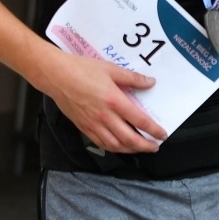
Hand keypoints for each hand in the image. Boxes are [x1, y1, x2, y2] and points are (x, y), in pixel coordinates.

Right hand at [39, 52, 163, 152]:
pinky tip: (119, 146)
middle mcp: (105, 117)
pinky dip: (113, 148)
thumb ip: (132, 78)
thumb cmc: (81, 69)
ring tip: (140, 148)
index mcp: (114, 101)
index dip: (154, 130)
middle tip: (155, 147)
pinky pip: (101, 143)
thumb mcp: (111, 69)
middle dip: (145, 146)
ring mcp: (93, 124)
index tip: (163, 134)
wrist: (55, 75)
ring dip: (130, 150)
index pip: (140, 121)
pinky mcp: (83, 127)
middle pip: (129, 139)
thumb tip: (150, 82)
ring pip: (115, 145)